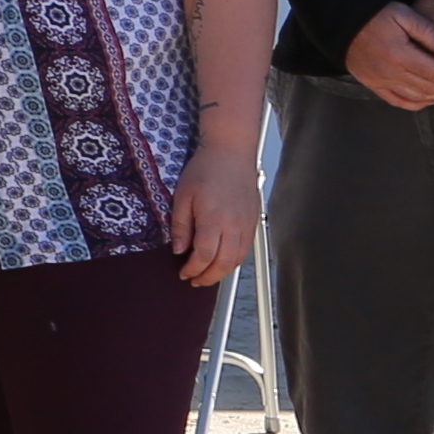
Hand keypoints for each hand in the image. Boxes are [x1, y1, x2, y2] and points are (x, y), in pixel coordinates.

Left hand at [168, 142, 260, 286]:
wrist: (231, 153)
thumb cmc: (205, 170)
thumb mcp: (183, 195)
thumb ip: (181, 225)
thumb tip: (179, 250)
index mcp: (214, 219)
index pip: (205, 256)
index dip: (194, 269)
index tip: (184, 273)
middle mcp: (234, 225)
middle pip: (224, 263)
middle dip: (209, 277)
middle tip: (195, 281)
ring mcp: (247, 224)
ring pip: (238, 258)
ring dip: (223, 272)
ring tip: (208, 275)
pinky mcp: (254, 220)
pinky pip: (246, 248)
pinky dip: (234, 260)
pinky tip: (222, 260)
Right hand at [343, 0, 433, 113]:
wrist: (342, 23)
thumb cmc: (374, 15)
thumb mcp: (401, 13)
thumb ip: (426, 29)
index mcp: (400, 55)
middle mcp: (391, 73)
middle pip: (432, 87)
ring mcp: (381, 81)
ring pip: (418, 97)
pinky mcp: (373, 85)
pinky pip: (399, 101)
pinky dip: (418, 104)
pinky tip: (430, 98)